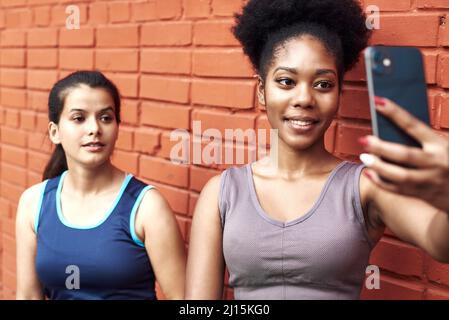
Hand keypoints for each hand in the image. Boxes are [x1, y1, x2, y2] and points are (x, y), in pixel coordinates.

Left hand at [358, 96, 448, 212]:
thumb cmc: (448, 160)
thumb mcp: (442, 145)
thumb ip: (421, 138)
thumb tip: (387, 126)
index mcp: (441, 144)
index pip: (414, 125)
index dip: (395, 112)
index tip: (377, 101)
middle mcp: (437, 163)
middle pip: (404, 155)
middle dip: (381, 147)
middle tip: (363, 140)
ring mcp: (430, 180)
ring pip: (400, 176)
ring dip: (378, 167)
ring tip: (363, 157)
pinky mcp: (423, 194)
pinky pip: (398, 189)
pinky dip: (381, 181)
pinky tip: (369, 173)